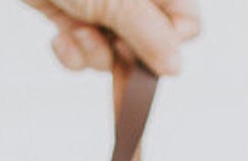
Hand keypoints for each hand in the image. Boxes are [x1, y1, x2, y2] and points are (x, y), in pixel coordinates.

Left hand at [23, 0, 200, 75]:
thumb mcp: (120, 0)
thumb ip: (151, 34)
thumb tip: (175, 68)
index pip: (186, 26)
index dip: (167, 44)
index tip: (143, 47)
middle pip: (147, 47)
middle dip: (124, 54)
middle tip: (110, 43)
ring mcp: (103, 6)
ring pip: (113, 55)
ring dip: (93, 53)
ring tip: (79, 30)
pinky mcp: (73, 16)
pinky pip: (82, 52)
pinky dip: (70, 52)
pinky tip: (61, 37)